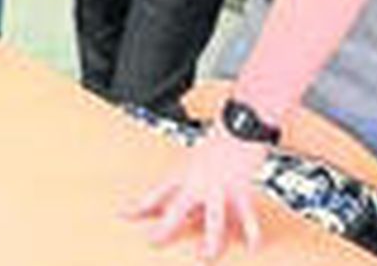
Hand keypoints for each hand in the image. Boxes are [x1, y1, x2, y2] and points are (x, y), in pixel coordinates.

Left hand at [128, 128, 268, 260]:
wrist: (240, 123)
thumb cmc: (221, 134)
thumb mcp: (198, 156)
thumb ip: (193, 180)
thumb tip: (193, 206)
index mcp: (185, 172)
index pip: (157, 192)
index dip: (140, 205)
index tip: (124, 214)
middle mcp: (199, 183)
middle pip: (177, 210)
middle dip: (164, 229)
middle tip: (152, 242)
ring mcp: (220, 188)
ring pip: (213, 221)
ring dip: (210, 242)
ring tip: (205, 256)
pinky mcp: (241, 191)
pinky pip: (247, 217)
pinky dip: (251, 233)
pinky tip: (251, 247)